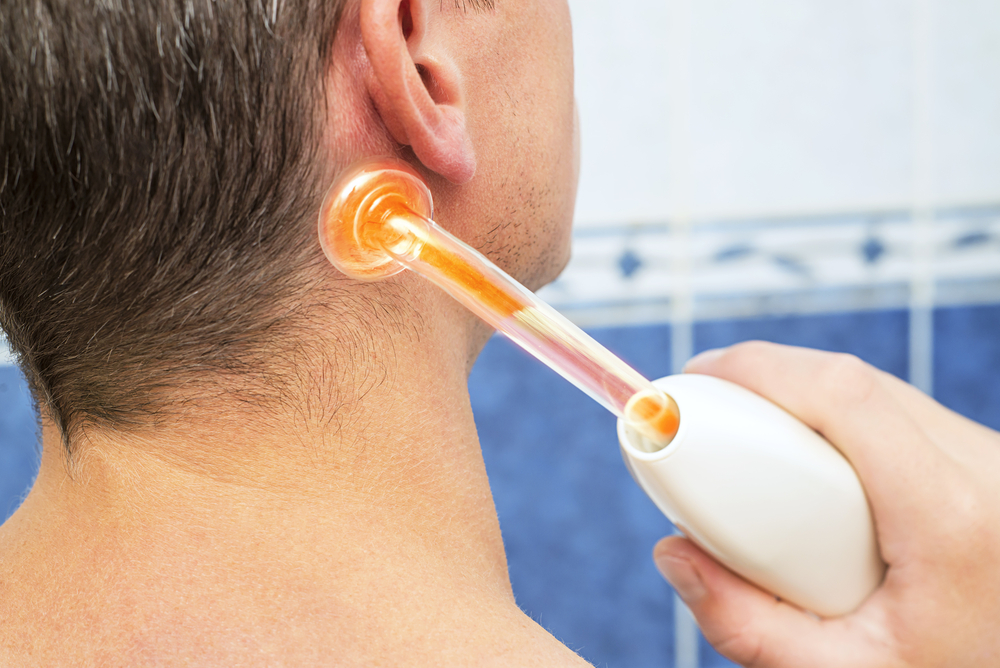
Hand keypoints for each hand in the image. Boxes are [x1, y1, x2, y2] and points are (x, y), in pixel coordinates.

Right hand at [653, 341, 999, 666]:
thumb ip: (749, 628)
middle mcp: (983, 468)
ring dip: (803, 393)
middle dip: (768, 378)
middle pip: (854, 383)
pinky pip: (898, 411)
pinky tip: (802, 445)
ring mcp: (990, 457)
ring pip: (877, 390)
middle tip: (704, 403)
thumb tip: (674, 554)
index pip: (845, 396)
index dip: (762, 368)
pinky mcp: (985, 459)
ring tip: (743, 425)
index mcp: (950, 516)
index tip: (698, 377)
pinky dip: (838, 415)